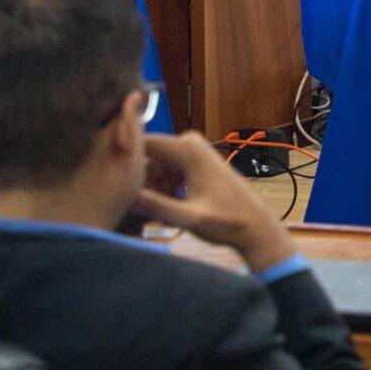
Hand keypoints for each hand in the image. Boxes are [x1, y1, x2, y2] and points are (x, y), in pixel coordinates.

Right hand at [131, 131, 297, 274]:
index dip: (124, 161)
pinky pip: (167, 170)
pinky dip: (164, 188)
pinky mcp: (195, 162)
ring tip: (164, 212)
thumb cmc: (227, 222)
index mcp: (187, 149)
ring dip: (153, 188)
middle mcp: (189, 143)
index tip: (116, 185)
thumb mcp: (189, 218)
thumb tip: (126, 196)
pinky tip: (172, 207)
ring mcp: (193, 152)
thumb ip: (157, 206)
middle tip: (146, 208)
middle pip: (146, 156)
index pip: (140, 143)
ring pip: (155, 165)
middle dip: (141, 181)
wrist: (255, 226)